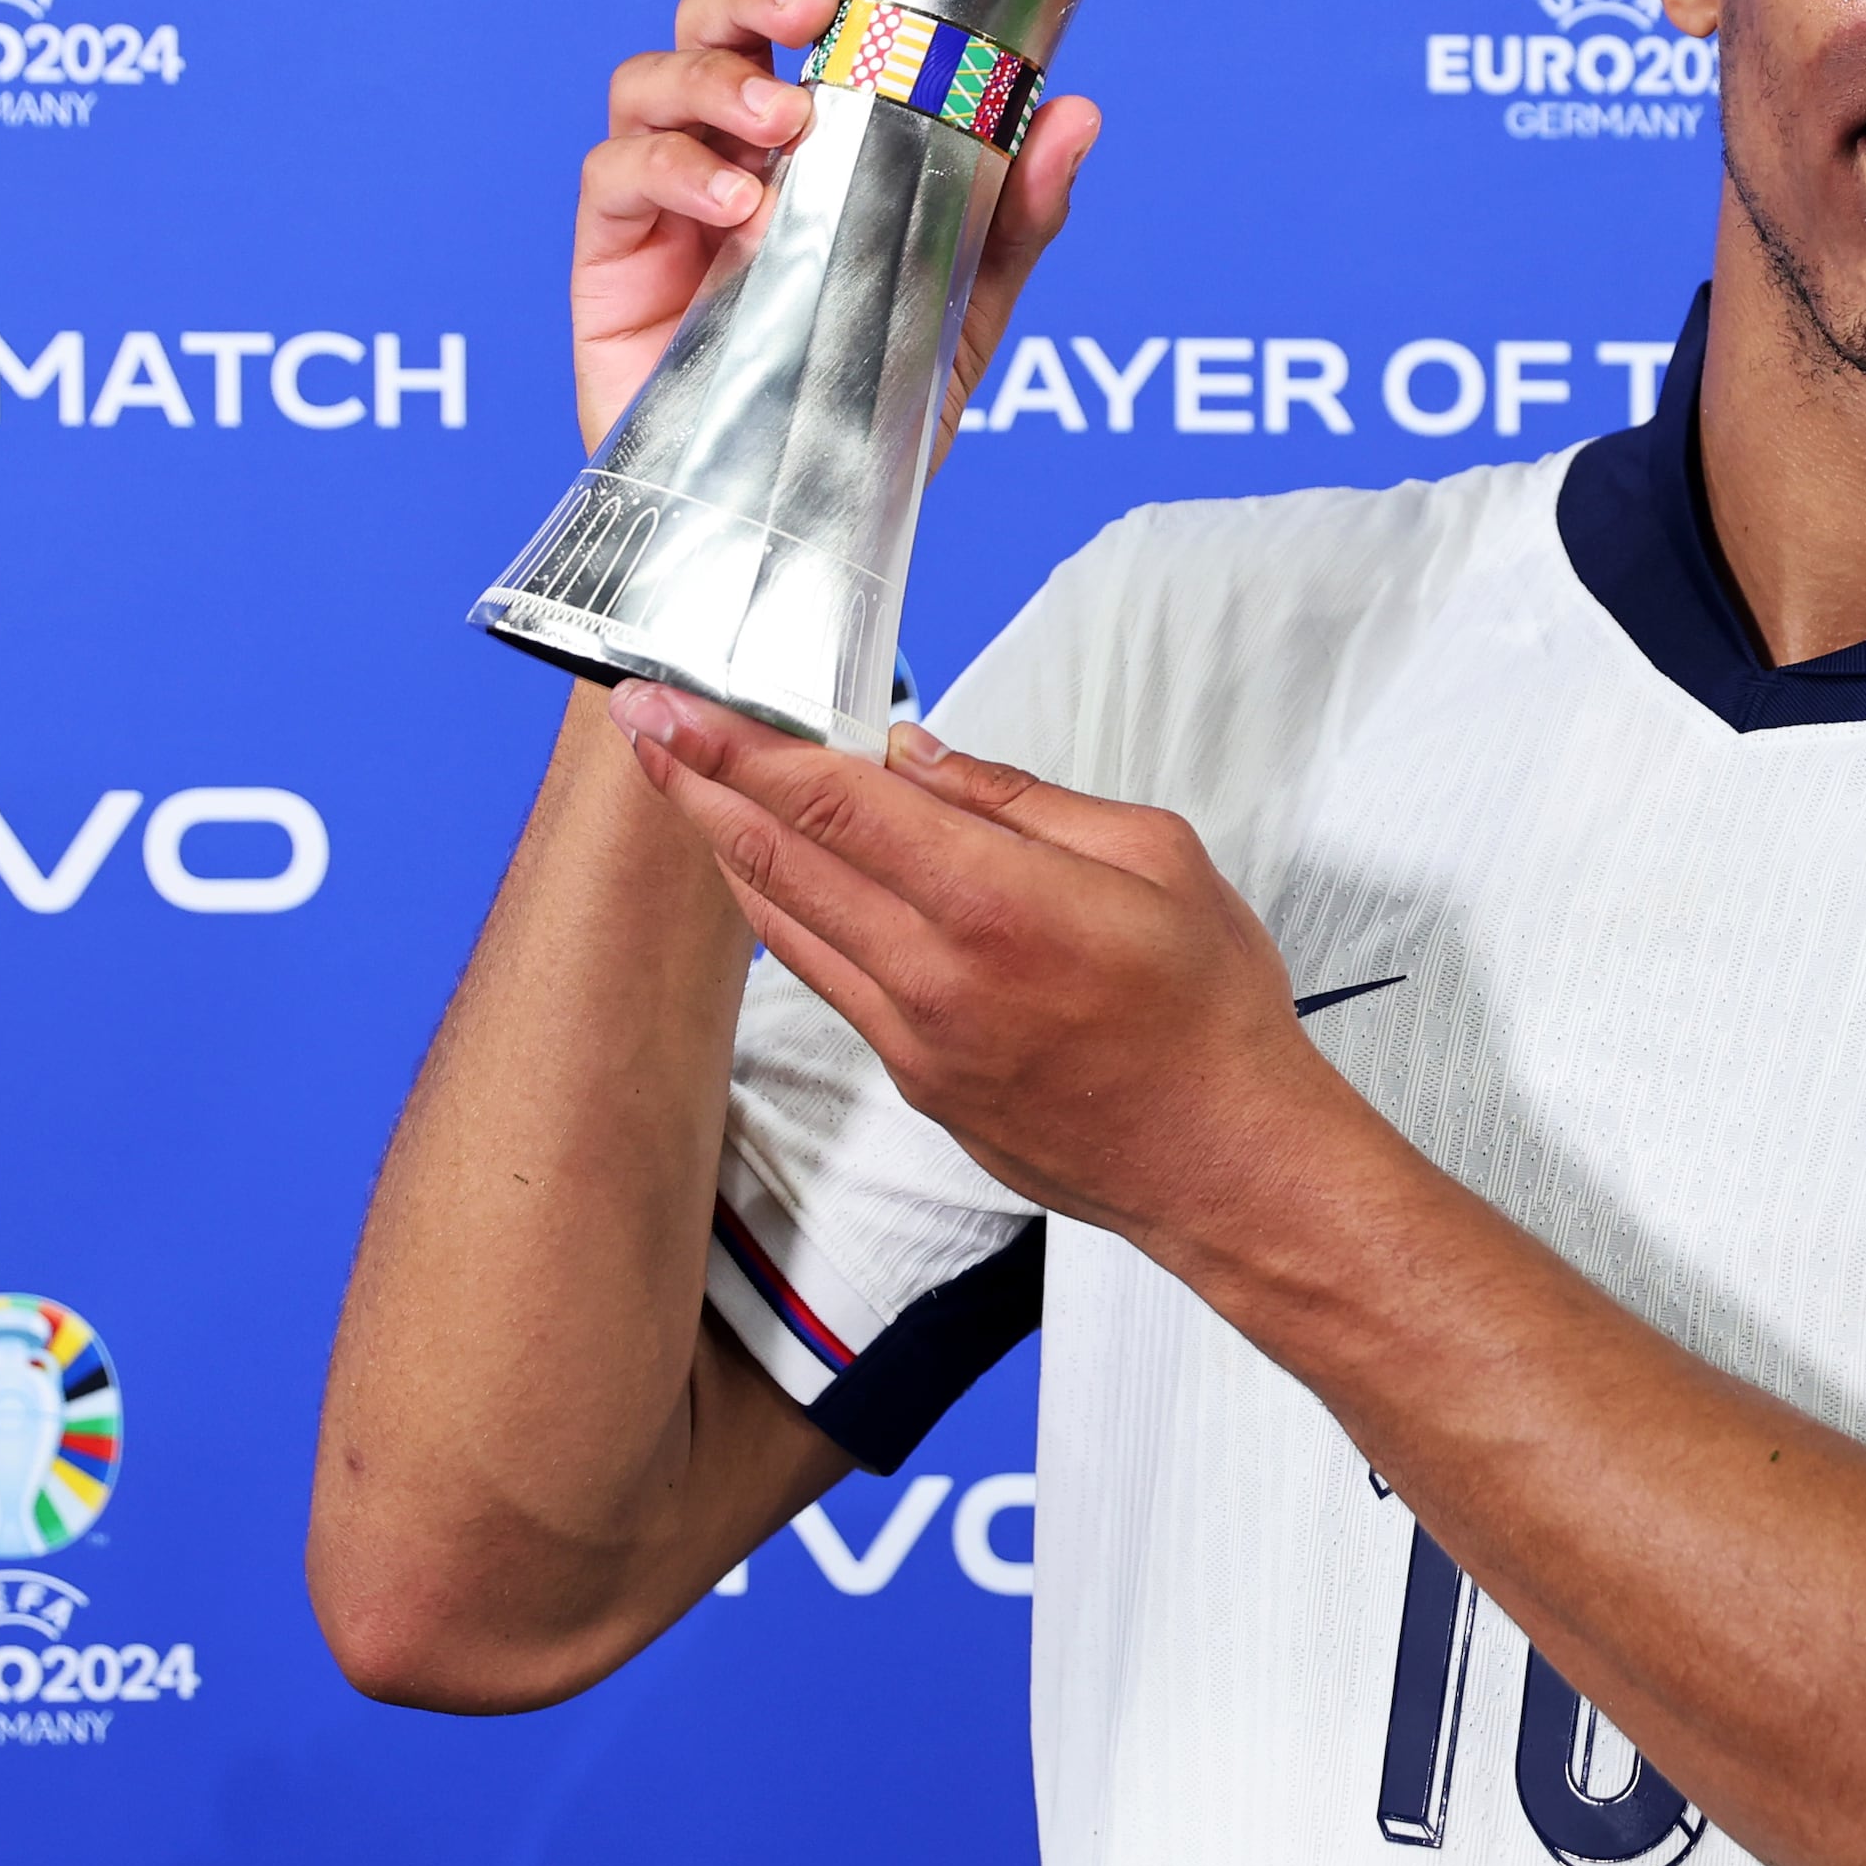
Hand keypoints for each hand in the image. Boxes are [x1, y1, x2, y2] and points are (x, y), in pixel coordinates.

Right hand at [568, 0, 1104, 453]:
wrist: (798, 526)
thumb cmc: (868, 407)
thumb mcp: (965, 308)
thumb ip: (1013, 213)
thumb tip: (1073, 113)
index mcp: (826, 140)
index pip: (821, 17)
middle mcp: (743, 151)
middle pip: (720, 16)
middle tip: (816, 6)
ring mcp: (673, 197)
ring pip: (654, 72)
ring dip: (716, 75)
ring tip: (784, 122)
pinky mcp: (615, 254)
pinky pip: (616, 170)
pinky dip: (673, 167)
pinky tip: (737, 205)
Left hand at [604, 683, 1349, 1249]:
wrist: (1224, 1162)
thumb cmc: (1208, 1009)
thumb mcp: (1155, 857)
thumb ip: (1024, 801)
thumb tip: (922, 758)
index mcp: (997, 904)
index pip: (834, 802)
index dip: (740, 746)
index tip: (674, 702)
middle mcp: (934, 976)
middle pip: (779, 860)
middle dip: (697, 783)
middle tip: (642, 723)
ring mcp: (912, 1041)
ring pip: (785, 927)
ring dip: (725, 848)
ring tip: (686, 785)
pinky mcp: (915, 1082)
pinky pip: (828, 980)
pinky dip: (786, 915)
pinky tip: (775, 876)